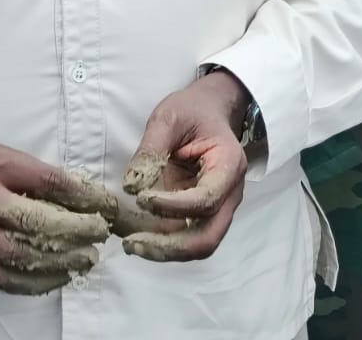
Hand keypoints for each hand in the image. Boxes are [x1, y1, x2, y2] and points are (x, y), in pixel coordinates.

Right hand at [0, 139, 118, 294]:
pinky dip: (33, 283)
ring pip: (21, 255)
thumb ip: (36, 173)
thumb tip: (80, 193)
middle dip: (75, 231)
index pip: (47, 182)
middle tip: (99, 234)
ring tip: (85, 260)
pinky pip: (1, 278)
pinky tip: (57, 279)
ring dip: (59, 261)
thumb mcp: (3, 154)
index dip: (82, 195)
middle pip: (36, 221)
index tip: (105, 205)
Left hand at [116, 71, 249, 261]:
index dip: (173, 207)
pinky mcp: (204, 214)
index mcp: (228, 165)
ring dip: (165, 251)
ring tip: (131, 244)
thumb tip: (132, 186)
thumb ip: (150, 149)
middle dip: (170, 247)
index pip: (206, 200)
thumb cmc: (193, 111)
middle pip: (208, 237)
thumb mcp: (169, 117)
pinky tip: (138, 238)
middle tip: (133, 244)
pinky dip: (164, 244)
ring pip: (199, 244)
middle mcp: (230, 193)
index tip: (142, 199)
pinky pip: (188, 237)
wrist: (209, 110)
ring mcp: (220, 207)